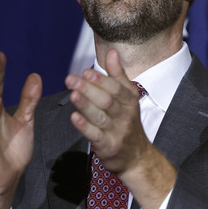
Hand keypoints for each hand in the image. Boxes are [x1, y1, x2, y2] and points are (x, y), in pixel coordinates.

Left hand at [65, 48, 148, 174]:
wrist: (136, 156)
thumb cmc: (127, 122)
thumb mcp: (128, 98)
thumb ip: (118, 75)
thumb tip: (112, 52)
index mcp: (130, 101)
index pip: (117, 88)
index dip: (102, 80)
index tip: (86, 72)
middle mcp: (125, 115)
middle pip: (107, 100)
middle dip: (89, 89)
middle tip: (71, 79)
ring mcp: (117, 132)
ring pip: (100, 116)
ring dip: (86, 105)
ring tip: (72, 94)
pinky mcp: (108, 146)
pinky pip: (95, 135)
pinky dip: (84, 126)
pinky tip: (74, 117)